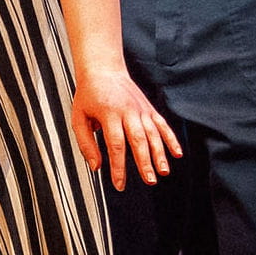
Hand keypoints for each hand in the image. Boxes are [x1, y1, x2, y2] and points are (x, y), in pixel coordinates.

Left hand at [68, 66, 179, 190]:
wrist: (103, 70)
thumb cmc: (89, 95)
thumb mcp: (78, 118)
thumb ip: (86, 143)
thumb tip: (96, 167)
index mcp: (109, 114)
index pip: (115, 145)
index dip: (118, 167)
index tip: (119, 184)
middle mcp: (128, 111)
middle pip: (138, 140)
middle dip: (145, 163)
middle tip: (149, 181)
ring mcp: (141, 109)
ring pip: (153, 134)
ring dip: (160, 154)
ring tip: (163, 172)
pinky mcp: (149, 108)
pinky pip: (162, 125)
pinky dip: (171, 139)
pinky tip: (177, 154)